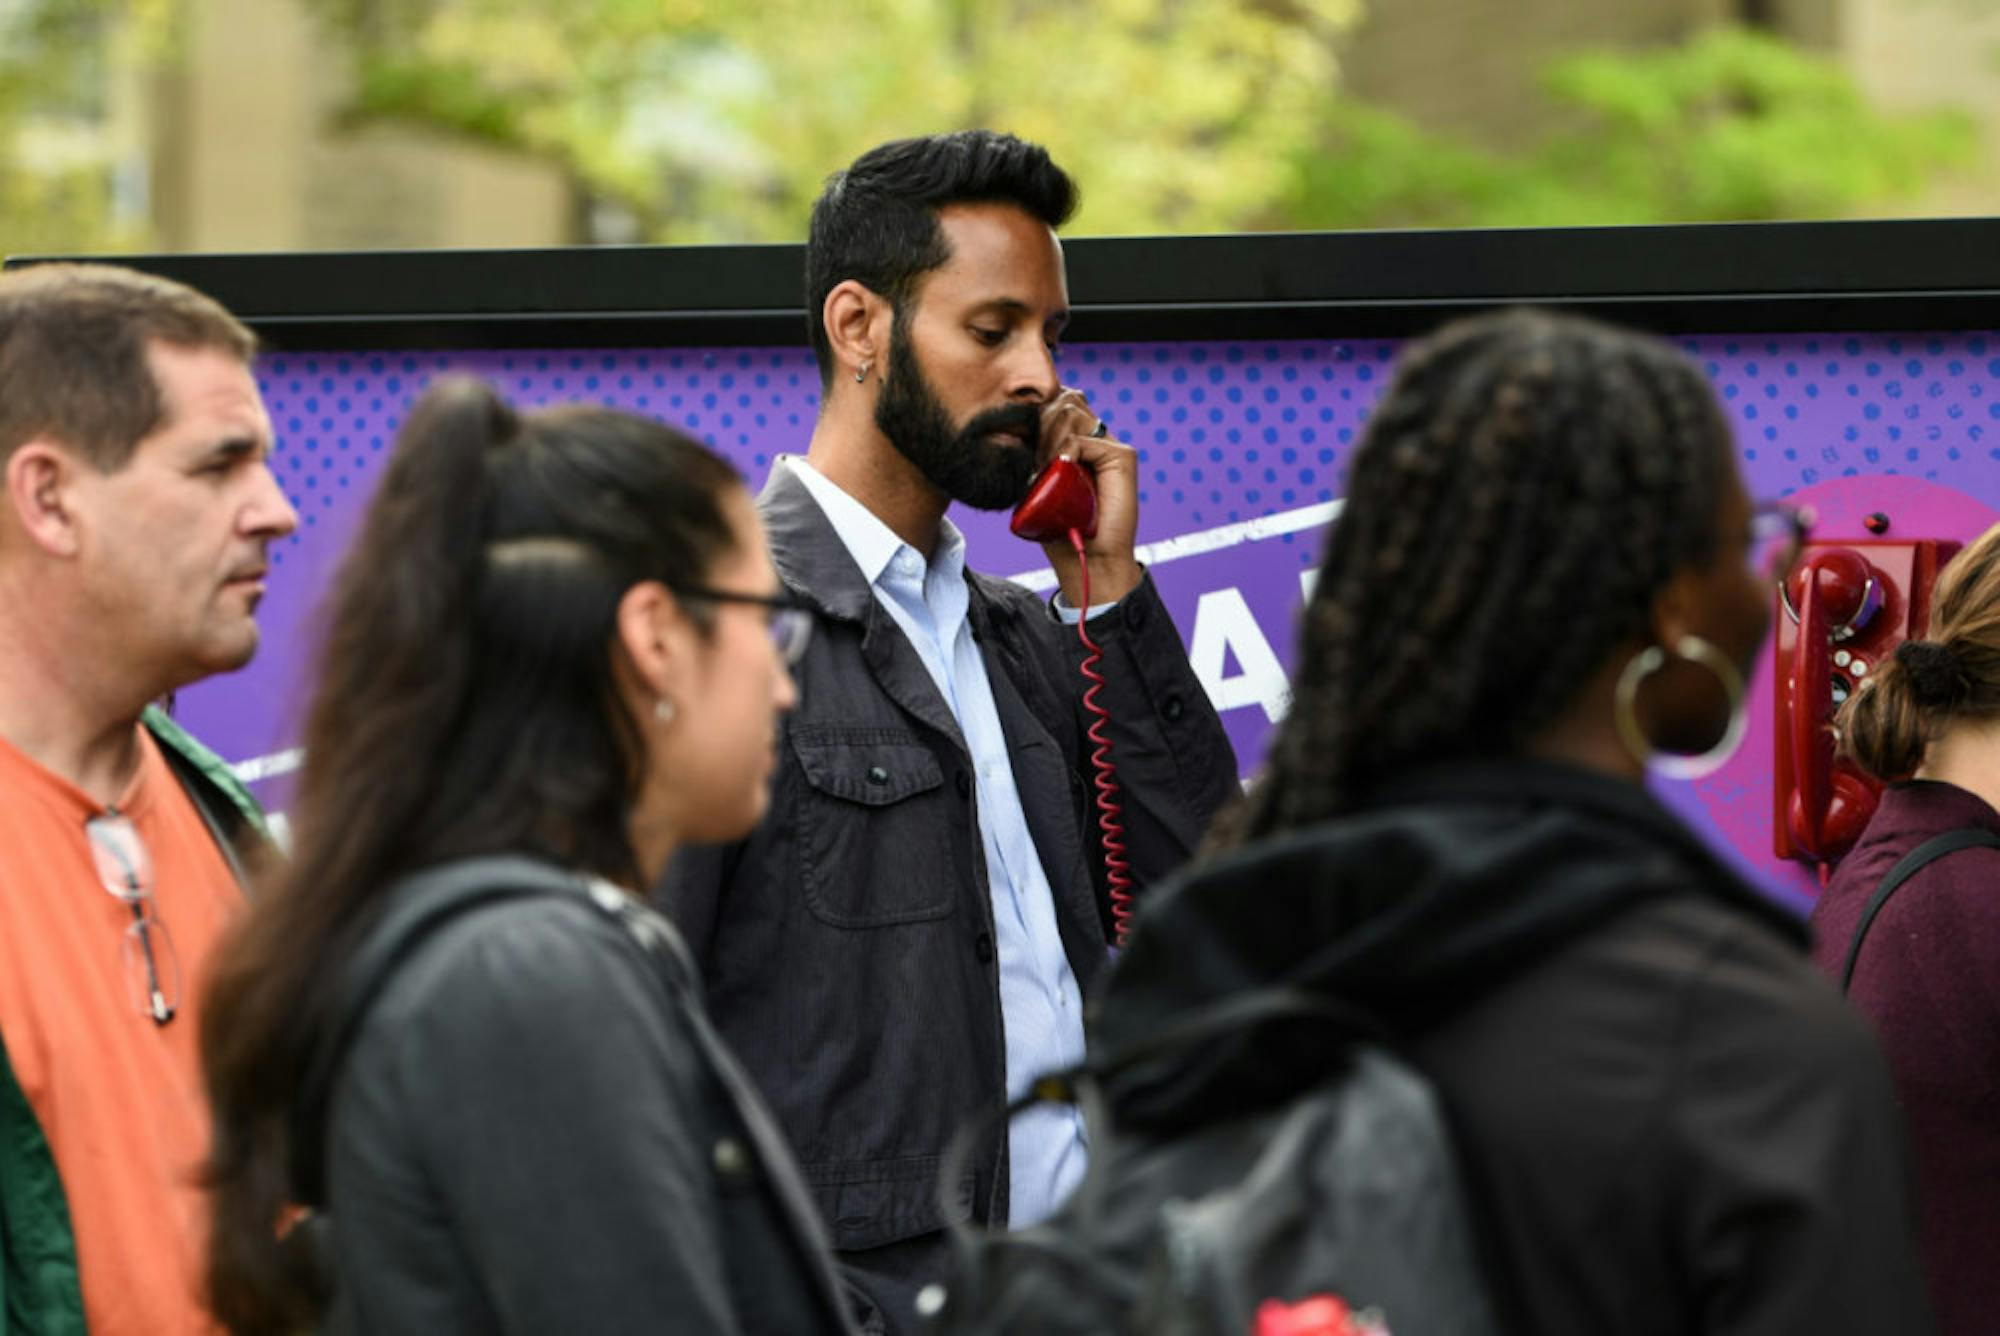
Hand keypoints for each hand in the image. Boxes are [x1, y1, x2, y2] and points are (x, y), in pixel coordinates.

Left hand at [1039, 386, 1142, 608]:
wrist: (1085, 556)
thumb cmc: (1058, 525)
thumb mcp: (1036, 481)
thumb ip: (1032, 451)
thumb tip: (1012, 424)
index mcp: (1076, 438)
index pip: (1055, 399)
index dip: (1035, 410)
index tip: (1021, 440)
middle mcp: (1095, 437)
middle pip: (1062, 398)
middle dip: (1038, 424)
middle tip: (1033, 460)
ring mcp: (1110, 444)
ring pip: (1069, 412)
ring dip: (1048, 439)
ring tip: (1045, 469)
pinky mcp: (1122, 456)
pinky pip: (1082, 438)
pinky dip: (1065, 452)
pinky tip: (1062, 471)